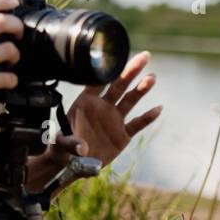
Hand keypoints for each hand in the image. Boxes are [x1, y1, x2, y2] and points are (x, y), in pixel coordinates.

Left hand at [34, 50, 162, 177]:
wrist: (74, 163)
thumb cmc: (63, 147)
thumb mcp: (61, 144)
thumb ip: (70, 143)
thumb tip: (81, 148)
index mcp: (86, 102)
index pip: (97, 81)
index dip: (106, 70)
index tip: (116, 57)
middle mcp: (102, 107)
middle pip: (119, 85)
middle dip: (131, 71)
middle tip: (144, 56)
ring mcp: (114, 119)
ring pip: (130, 100)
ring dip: (141, 89)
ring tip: (151, 77)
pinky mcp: (123, 134)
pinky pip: (137, 124)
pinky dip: (147, 117)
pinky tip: (158, 109)